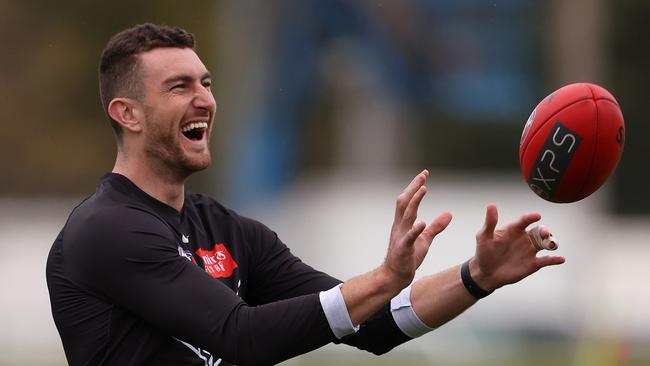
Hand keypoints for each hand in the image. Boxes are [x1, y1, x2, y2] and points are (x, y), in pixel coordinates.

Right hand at [382, 170, 452, 286]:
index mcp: (404, 222)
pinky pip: (409, 237)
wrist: (396, 275)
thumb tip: (449, 213)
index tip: (424, 174)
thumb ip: (436, 226)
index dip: (415, 187)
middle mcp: (400, 226)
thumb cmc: (409, 256)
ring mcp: (400, 236)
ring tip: (423, 189)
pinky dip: (415, 229)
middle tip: (423, 175)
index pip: (408, 200)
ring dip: (415, 201)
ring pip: (406, 215)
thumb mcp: (426, 239)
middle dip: (413, 187)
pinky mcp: (403, 249)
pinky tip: (422, 222)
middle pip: (405, 202)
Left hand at [471, 204, 564, 290]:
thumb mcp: (484, 236)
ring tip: (552, 245)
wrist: (486, 272)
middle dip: (544, 231)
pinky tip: (561, 259)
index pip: (524, 221)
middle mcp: (525, 238)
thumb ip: (490, 222)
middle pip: (539, 231)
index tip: (537, 216)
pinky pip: (547, 260)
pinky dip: (555, 259)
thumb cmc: (484, 252)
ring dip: (552, 242)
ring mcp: (530, 250)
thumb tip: (491, 205)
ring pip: (546, 243)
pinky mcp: (533, 263)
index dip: (531, 217)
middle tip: (544, 233)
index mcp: (514, 229)